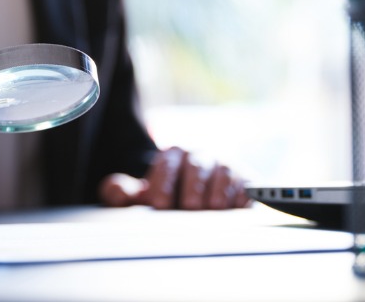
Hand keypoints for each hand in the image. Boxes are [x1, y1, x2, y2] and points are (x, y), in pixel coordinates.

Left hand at [98, 146, 250, 209]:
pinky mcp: (246, 180)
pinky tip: (237, 209)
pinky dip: (242, 196)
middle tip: (188, 207)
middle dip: (192, 186)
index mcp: (172, 155)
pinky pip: (247, 184)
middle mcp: (200, 156)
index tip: (158, 203)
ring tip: (213, 209)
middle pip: (197, 166)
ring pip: (224, 173)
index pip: (166, 164)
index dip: (162, 182)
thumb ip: (122, 192)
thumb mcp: (142, 196)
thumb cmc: (166, 197)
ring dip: (219, 191)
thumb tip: (117, 192)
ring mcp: (225, 166)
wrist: (196, 200)